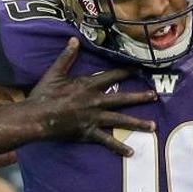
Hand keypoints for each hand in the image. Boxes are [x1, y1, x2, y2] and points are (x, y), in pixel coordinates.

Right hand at [23, 38, 155, 155]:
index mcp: (88, 85)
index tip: (139, 69)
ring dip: (138, 123)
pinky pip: (107, 141)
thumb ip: (67, 56)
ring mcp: (94, 118)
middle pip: (123, 98)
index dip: (127, 71)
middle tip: (155, 96)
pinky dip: (119, 147)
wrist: (37, 117)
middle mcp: (96, 101)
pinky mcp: (89, 132)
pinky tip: (131, 152)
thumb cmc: (44, 95)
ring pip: (121, 120)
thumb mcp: (54, 72)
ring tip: (153, 126)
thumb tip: (74, 39)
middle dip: (140, 97)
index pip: (112, 76)